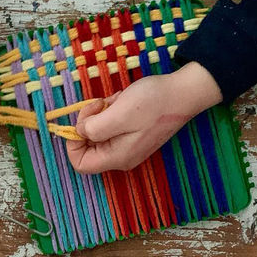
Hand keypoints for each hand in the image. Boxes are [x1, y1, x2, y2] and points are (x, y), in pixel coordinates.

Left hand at [68, 62, 222, 173]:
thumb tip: (79, 131)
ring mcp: (128, 146)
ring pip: (99, 133)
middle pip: (88, 146)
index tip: (84, 120)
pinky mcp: (133, 135)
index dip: (73, 142)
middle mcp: (121, 157)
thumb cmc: (153, 103)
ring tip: (117, 100)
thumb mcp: (118, 113)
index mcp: (117, 157)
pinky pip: (111, 126)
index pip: (80, 164)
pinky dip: (112, 111)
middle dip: (89, 122)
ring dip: (101, 113)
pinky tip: (123, 101)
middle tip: (101, 104)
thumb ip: (93, 127)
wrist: (183, 93)